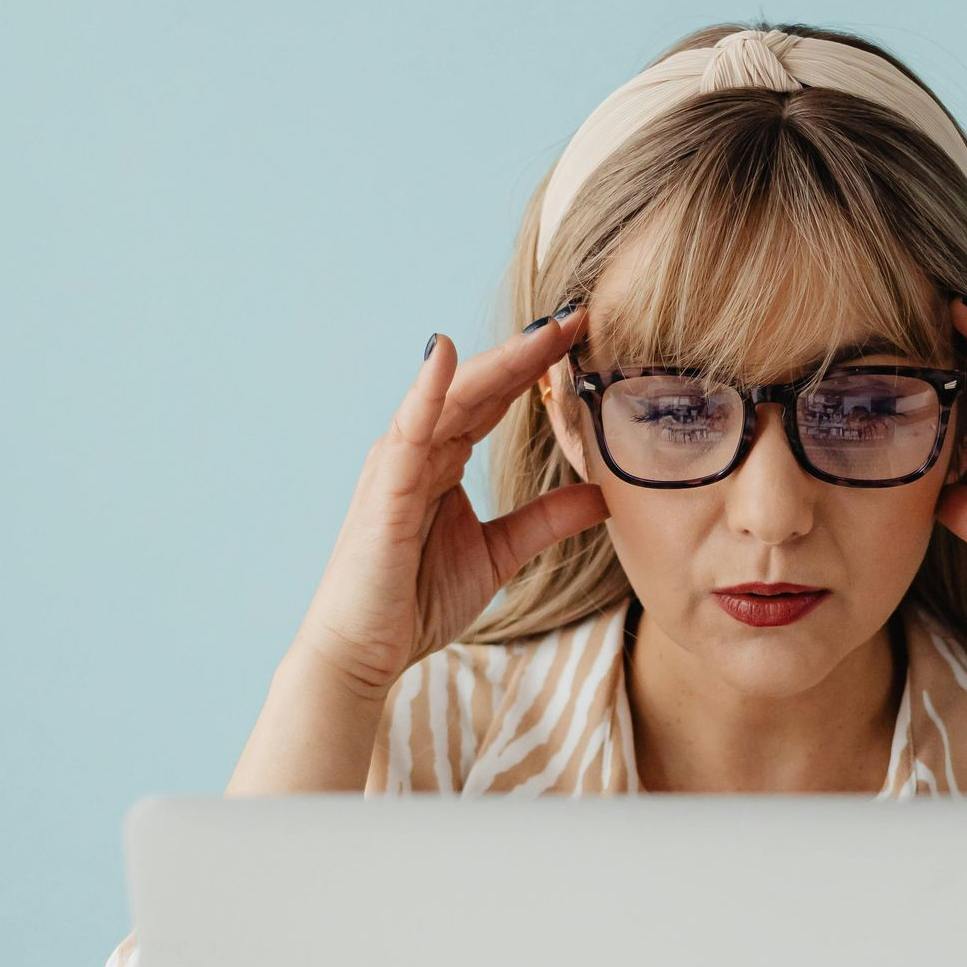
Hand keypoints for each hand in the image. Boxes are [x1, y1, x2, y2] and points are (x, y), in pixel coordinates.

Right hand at [293, 305, 609, 698]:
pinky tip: (446, 357)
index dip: (538, 366)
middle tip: (579, 314)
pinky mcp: (383, 492)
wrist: (364, 652)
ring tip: (544, 331)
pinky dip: (425, 392)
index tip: (585, 335)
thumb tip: (603, 496)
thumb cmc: (415, 601)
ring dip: (497, 361)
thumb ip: (545, 519)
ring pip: (451, 397)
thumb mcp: (499, 553)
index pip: (495, 398)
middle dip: (528, 350)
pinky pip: (406, 432)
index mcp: (442, 458)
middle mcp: (417, 450)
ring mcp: (396, 465)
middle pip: (479, 385)